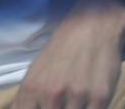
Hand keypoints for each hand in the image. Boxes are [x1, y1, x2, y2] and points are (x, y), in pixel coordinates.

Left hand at [10, 0, 124, 108]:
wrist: (93, 24)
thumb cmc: (62, 51)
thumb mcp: (34, 72)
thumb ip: (24, 100)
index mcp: (31, 89)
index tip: (46, 106)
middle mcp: (52, 94)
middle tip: (63, 101)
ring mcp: (77, 96)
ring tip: (77, 100)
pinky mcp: (100, 97)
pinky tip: (88, 101)